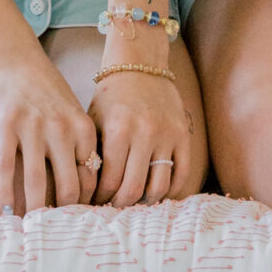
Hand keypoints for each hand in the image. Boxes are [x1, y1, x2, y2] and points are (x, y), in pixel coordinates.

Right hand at [0, 48, 99, 212]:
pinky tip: (5, 209)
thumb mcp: (73, 116)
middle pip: (68, 186)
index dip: (85, 203)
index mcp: (83, 127)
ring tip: (32, 228)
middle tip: (56, 231)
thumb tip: (85, 193)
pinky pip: (6, 168)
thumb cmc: (49, 95)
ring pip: (37, 182)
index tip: (78, 220)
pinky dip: (5, 193)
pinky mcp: (6, 126)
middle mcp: (61, 128)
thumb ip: (80, 148)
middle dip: (63, 214)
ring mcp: (33, 127)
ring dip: (35, 210)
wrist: (18, 62)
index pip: (90, 178)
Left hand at [92, 66, 191, 206]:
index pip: (110, 182)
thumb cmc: (111, 97)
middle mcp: (145, 132)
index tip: (97, 201)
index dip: (101, 198)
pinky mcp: (183, 134)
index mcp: (119, 129)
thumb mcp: (94, 121)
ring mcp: (167, 134)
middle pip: (134, 189)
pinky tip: (157, 191)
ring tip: (135, 200)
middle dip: (121, 204)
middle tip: (114, 205)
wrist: (140, 66)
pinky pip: (182, 173)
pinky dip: (170, 190)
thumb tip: (88, 193)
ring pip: (159, 187)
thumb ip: (92, 155)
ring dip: (146, 201)